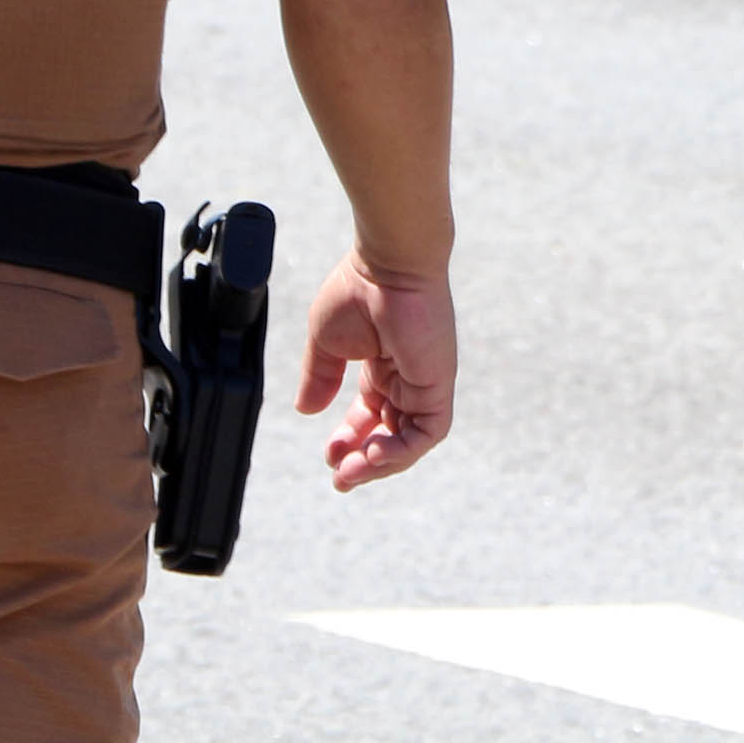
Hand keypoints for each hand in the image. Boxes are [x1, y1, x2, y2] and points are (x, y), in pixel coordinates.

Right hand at [294, 252, 453, 492]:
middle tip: (340, 477)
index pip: (371, 413)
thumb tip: (306, 410)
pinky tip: (372, 455)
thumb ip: (318, 377)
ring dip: (380, 462)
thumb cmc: (356, 289)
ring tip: (350, 473)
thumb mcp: (325, 341)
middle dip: (365, 459)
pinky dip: (401, 450)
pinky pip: (426, 432)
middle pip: (390, 432)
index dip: (350, 437)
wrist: (386, 265)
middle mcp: (406, 377)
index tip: (329, 455)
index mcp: (381, 364)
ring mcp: (424, 383)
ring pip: (408, 440)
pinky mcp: (437, 386)